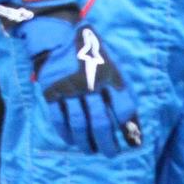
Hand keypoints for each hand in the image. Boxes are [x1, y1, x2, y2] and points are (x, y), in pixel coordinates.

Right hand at [0, 0, 140, 154]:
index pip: (123, 109)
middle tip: (110, 153)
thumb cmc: (86, 44)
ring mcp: (69, 89)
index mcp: (108, 75)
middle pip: (100, 122)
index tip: (132, 143)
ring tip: (91, 150)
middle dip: (107, 142)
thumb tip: (127, 113)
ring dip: (86, 141)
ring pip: (79, 124)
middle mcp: (90, 84)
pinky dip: (65, 132)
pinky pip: (58, 118)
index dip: (129, 129)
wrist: (54, 30)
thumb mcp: (110, 58)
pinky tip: (71, 140)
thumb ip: (118, 84)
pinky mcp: (51, 90)